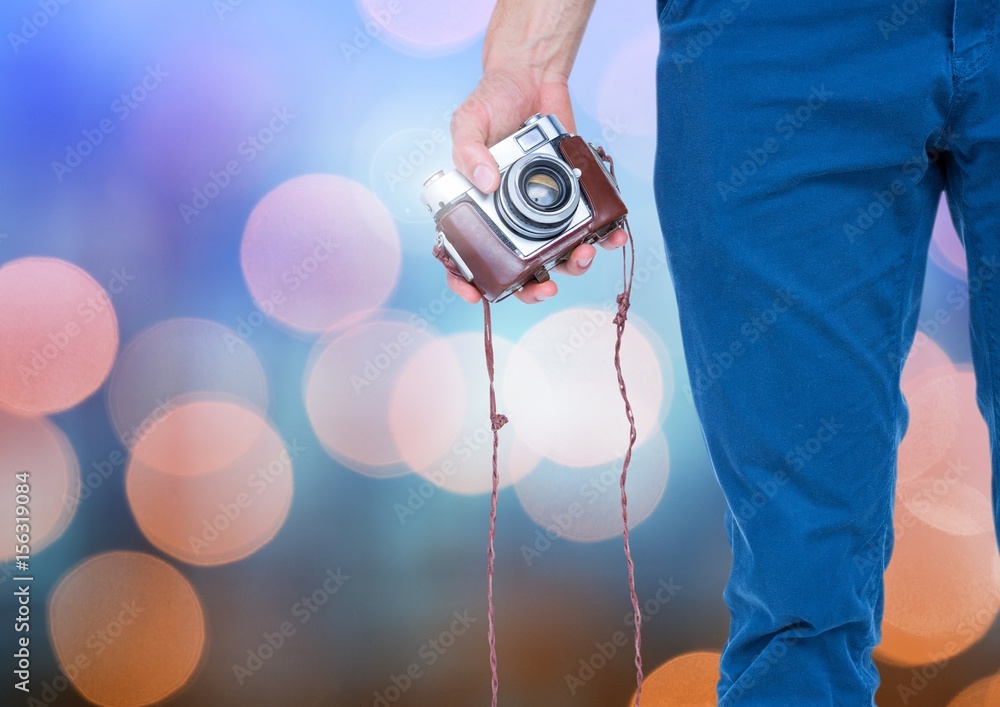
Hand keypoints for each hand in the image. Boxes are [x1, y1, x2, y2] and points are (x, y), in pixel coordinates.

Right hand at [447, 66, 626, 303]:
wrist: (532, 76)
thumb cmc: (493, 101)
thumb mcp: (469, 121)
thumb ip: (468, 151)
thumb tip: (484, 183)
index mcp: (477, 208)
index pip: (464, 256)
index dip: (466, 281)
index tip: (477, 293)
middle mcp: (510, 216)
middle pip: (518, 269)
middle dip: (533, 288)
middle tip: (546, 288)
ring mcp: (543, 210)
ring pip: (558, 255)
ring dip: (574, 265)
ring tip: (584, 255)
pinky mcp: (573, 196)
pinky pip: (591, 225)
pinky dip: (606, 235)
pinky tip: (614, 236)